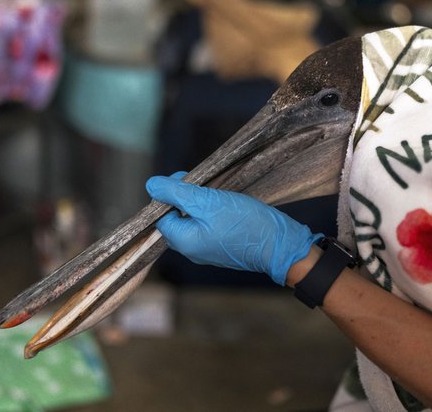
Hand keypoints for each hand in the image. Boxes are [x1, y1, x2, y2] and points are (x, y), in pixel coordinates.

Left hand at [145, 173, 321, 284]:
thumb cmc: (244, 223)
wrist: (280, 245)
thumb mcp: (208, 201)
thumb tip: (151, 185)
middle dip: (185, 198)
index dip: (169, 194)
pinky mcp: (222, 246)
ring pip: (193, 221)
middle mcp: (192, 250)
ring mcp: (208, 250)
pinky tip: (226, 205)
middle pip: (176, 217)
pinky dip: (213, 213)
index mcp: (183, 241)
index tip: (188, 180)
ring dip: (201, 204)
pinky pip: (208, 227)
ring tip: (216, 193)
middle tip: (203, 184)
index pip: (161, 215)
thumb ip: (177, 193)